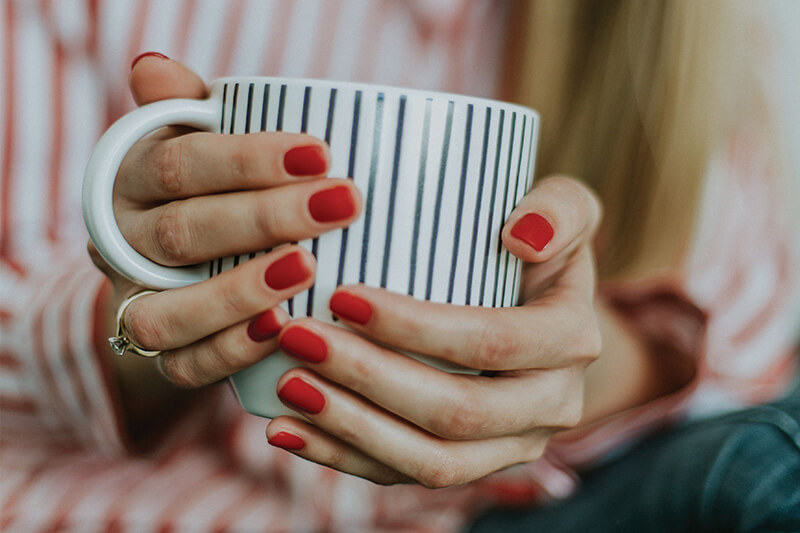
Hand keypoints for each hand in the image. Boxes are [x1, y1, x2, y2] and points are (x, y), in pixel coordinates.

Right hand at [89, 55, 360, 432]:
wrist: (177, 261)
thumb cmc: (208, 186)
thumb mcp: (196, 139)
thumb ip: (185, 108)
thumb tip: (155, 67)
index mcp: (130, 180)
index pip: (180, 164)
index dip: (247, 159)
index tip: (322, 152)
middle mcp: (123, 243)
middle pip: (183, 233)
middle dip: (265, 218)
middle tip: (341, 203)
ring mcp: (137, 302)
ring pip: (166, 311)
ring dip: (238, 291)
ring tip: (307, 269)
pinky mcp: (162, 354)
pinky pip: (182, 364)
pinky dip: (229, 351)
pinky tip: (281, 329)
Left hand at [264, 176, 602, 486]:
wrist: (539, 313)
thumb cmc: (534, 248)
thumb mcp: (565, 209)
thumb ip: (559, 207)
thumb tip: (521, 234)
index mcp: (571, 340)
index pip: (492, 342)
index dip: (416, 327)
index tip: (342, 296)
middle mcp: (552, 405)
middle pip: (458, 413)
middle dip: (370, 379)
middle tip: (299, 338)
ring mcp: (511, 445)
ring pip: (432, 462)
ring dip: (352, 428)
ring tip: (287, 387)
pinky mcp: (471, 466)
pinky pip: (406, 476)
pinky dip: (343, 457)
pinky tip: (288, 430)